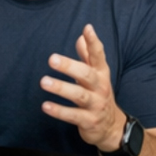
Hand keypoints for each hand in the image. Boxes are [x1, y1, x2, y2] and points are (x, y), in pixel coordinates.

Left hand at [41, 24, 124, 151]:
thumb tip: (81, 36)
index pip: (99, 55)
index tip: (87, 28)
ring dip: (61, 88)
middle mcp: (100, 88)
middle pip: (87, 74)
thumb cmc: (98, 95)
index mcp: (101, 74)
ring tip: (44, 82)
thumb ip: (88, 56)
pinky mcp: (89, 121)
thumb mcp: (97, 75)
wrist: (112, 127)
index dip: (94, 42)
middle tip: (52, 59)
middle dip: (70, 66)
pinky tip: (45, 106)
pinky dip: (59, 111)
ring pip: (79, 95)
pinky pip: (73, 115)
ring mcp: (96, 105)